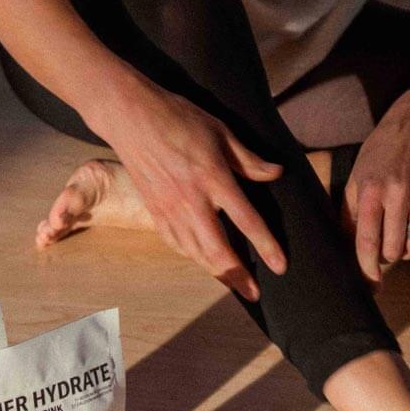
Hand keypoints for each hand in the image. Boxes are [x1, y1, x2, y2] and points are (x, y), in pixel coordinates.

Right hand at [85, 72, 287, 300]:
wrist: (129, 117)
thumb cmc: (177, 117)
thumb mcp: (219, 130)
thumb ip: (247, 159)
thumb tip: (275, 173)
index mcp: (212, 177)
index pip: (246, 220)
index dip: (266, 246)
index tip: (280, 267)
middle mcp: (191, 200)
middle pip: (218, 250)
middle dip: (237, 276)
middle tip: (254, 293)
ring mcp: (169, 209)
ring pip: (195, 253)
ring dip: (216, 272)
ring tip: (233, 283)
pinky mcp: (154, 212)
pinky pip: (177, 244)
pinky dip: (193, 257)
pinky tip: (203, 262)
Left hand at [340, 96, 409, 286]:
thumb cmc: (380, 156)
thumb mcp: (356, 179)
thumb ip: (349, 215)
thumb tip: (346, 251)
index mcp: (371, 190)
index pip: (368, 240)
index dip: (368, 268)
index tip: (371, 284)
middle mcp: (399, 189)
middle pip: (395, 246)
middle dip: (389, 256)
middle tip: (387, 249)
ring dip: (409, 248)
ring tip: (403, 236)